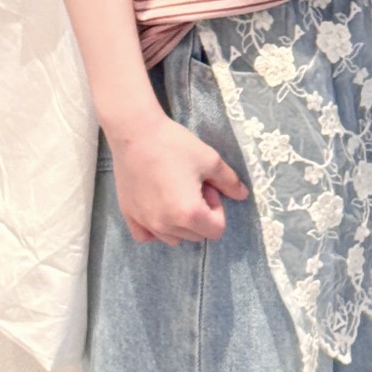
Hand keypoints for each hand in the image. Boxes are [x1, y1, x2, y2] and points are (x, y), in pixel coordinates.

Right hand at [106, 106, 248, 243]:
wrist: (135, 133)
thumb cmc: (175, 145)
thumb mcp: (210, 160)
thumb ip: (230, 182)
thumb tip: (242, 195)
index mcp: (189, 215)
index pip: (217, 230)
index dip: (217, 208)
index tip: (207, 187)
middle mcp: (166, 226)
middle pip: (195, 236)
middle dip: (200, 215)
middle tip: (192, 187)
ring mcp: (146, 223)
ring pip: (173, 238)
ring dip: (180, 223)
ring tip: (174, 194)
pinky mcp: (129, 216)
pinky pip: (147, 236)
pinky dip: (156, 228)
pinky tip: (157, 207)